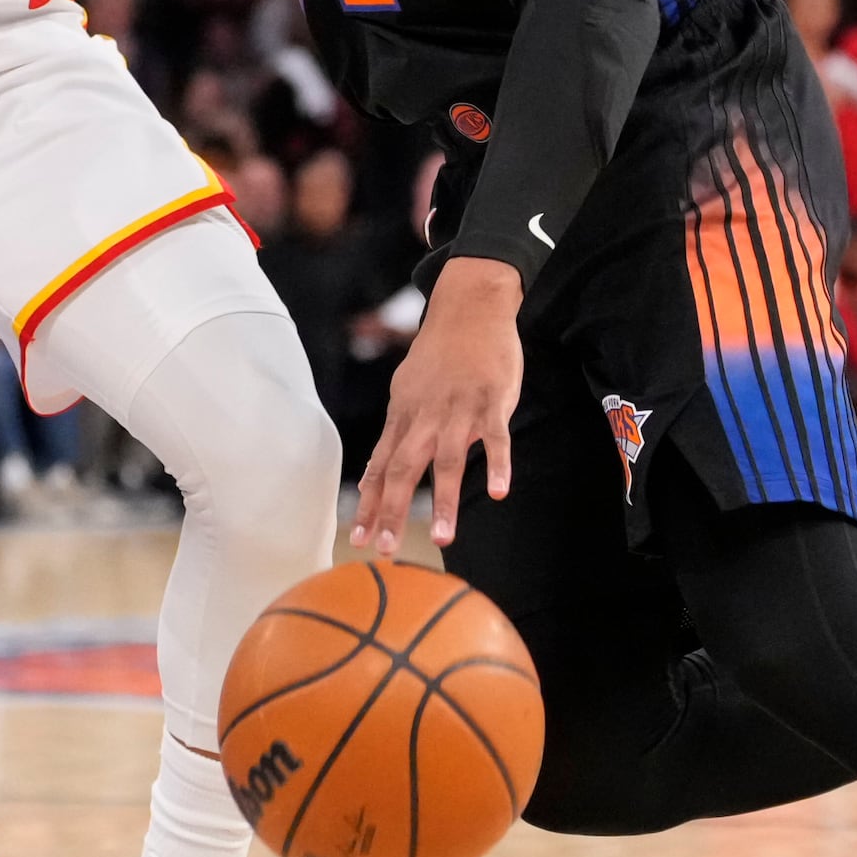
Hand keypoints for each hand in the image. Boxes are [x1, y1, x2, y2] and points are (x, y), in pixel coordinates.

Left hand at [352, 258, 521, 550]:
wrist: (469, 307)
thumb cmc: (440, 353)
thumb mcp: (407, 391)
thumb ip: (398, 432)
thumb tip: (379, 472)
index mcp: (404, 416)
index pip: (380, 466)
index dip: (369, 503)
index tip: (358, 538)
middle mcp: (425, 416)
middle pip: (404, 469)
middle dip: (392, 511)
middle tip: (386, 549)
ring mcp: (458, 409)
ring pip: (448, 460)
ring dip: (443, 500)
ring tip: (442, 538)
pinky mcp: (492, 400)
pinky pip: (495, 437)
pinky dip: (498, 464)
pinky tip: (499, 492)